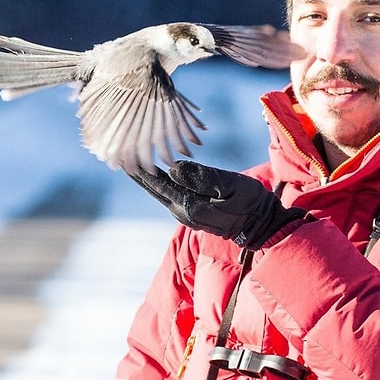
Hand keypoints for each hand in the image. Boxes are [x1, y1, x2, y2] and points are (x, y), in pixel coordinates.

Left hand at [127, 161, 308, 249]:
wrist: (262, 225)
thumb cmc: (250, 202)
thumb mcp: (229, 184)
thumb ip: (201, 176)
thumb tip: (173, 167)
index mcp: (189, 205)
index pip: (158, 182)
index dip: (139, 167)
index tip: (123, 155)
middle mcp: (182, 212)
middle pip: (153, 188)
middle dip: (136, 171)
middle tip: (118, 154)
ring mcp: (186, 215)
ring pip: (160, 191)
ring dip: (146, 176)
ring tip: (131, 159)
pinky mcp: (192, 213)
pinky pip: (170, 194)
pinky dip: (159, 182)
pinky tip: (154, 172)